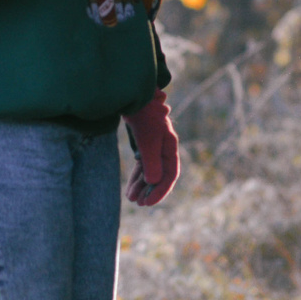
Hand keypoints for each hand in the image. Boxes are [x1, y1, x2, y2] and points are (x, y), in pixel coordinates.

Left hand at [123, 90, 177, 205]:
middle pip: (160, 175)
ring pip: (149, 172)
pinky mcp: (143, 144)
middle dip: (149, 191)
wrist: (131, 95)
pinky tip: (130, 189)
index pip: (169, 175)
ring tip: (131, 199)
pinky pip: (142, 165)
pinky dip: (137, 177)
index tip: (148, 204)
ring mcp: (153, 146)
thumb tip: (155, 182)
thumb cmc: (143, 116)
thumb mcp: (147, 140)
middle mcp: (164, 148)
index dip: (160, 191)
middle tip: (139, 204)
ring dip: (141, 186)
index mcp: (170, 147)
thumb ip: (151, 162)